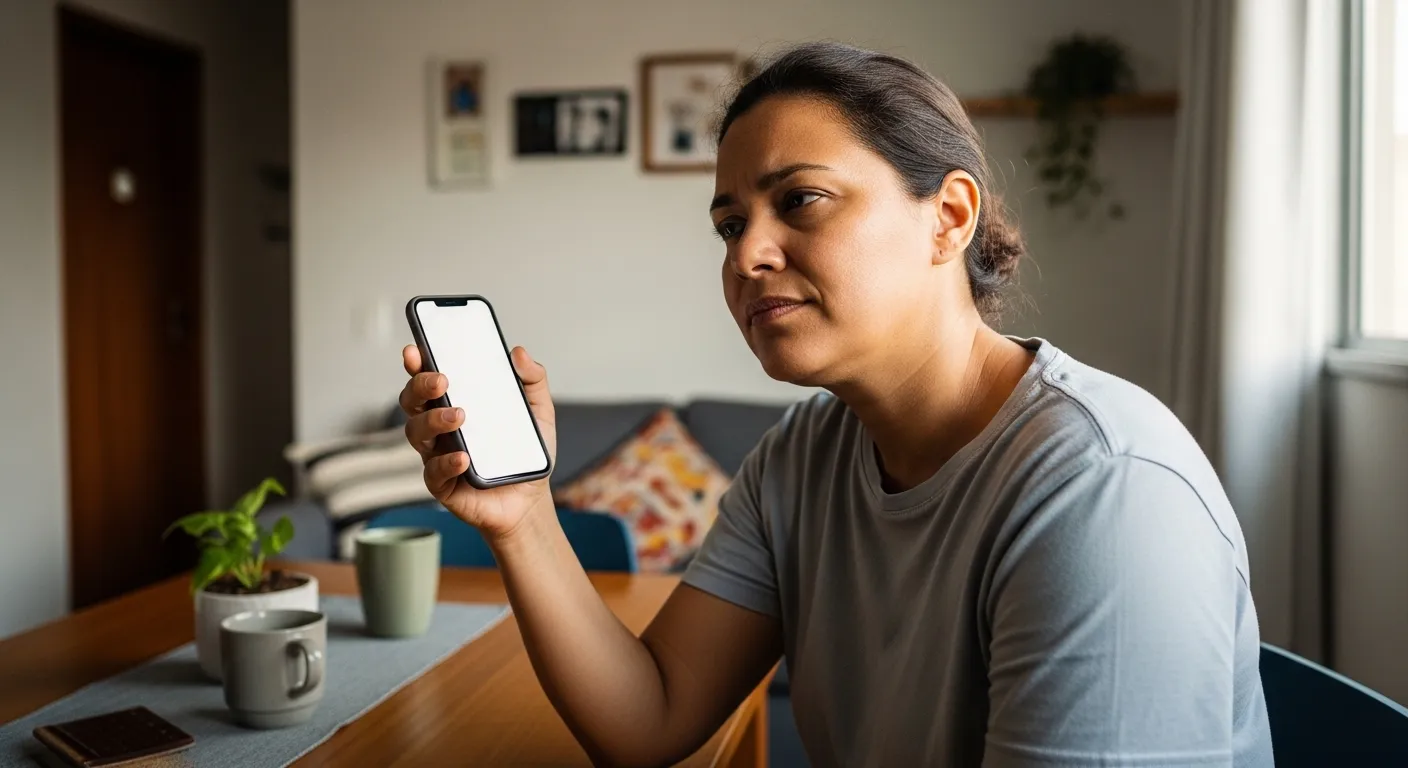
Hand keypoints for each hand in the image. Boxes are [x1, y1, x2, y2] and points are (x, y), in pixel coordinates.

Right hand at [399, 344, 557, 540]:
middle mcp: (439, 428)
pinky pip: (433, 473)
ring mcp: (437, 455)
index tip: (415, 350)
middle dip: (420, 386)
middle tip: (442, 380)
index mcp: (455, 404)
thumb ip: (533, 380)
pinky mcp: (442, 485)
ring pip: (416, 433)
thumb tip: (519, 353)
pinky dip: (445, 463)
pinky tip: (463, 457)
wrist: (530, 499)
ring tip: (460, 416)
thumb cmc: (524, 452)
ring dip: (434, 420)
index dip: (417, 363)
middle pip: (413, 401)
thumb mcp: (538, 412)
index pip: (428, 379)